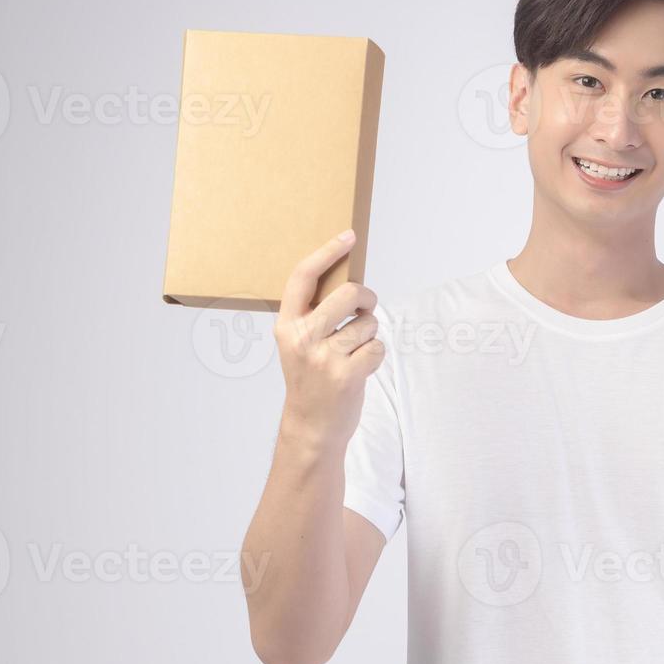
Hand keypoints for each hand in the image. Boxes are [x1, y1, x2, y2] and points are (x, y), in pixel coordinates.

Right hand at [273, 230, 385, 447]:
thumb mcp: (298, 344)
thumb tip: (349, 280)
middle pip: (348, 294)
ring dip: (369, 335)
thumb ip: (314, 314)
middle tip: (366, 308)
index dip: (328, 252)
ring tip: (353, 354)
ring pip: (368, 324)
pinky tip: (360, 369)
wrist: (311, 427)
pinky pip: (377, 347)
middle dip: (366, 298)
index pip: (304, 277)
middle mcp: (302, 338)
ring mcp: (324, 358)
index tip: (349, 236)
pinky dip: (375, 356)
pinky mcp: (347, 376)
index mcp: (286, 325)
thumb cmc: (310, 379)